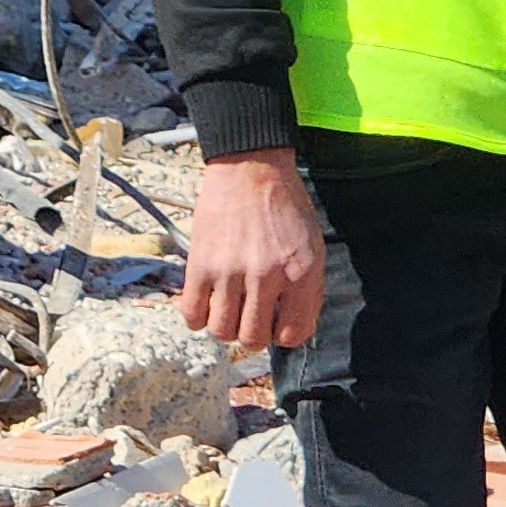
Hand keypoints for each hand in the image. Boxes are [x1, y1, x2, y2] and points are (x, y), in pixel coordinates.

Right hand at [181, 149, 327, 349]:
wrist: (251, 167)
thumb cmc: (284, 205)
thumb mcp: (314, 246)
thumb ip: (307, 289)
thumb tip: (293, 327)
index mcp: (299, 273)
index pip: (293, 334)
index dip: (284, 334)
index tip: (277, 322)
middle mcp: (265, 277)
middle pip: (253, 339)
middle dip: (252, 335)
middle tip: (250, 317)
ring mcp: (230, 271)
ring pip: (221, 331)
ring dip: (225, 327)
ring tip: (228, 310)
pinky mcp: (201, 263)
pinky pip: (191, 313)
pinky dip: (197, 317)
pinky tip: (206, 303)